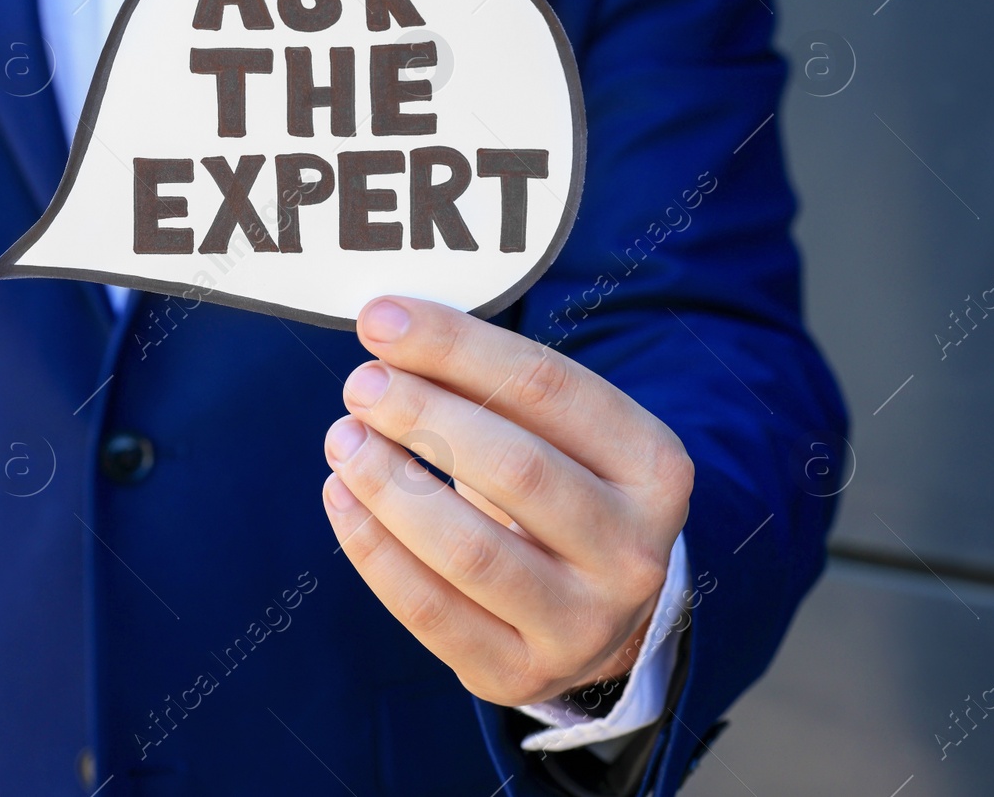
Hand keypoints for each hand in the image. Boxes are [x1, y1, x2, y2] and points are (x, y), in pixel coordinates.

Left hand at [322, 296, 692, 705]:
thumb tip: (391, 329)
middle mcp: (633, 551)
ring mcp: (582, 624)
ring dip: (390, 484)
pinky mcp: (519, 673)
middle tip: (361, 384)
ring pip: (470, 549)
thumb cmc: (557, 489)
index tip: (382, 319)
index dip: (455, 347)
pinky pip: (429, 610)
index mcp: (654, 467)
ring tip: (342, 437)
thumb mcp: (552, 432)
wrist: (595, 610)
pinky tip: (340, 495)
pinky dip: (373, 548)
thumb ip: (486, 383)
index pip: (547, 387)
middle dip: (422, 415)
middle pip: (515, 468)